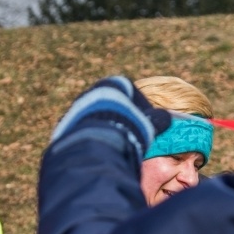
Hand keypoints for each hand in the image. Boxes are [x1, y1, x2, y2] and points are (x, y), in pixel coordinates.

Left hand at [49, 76, 171, 159]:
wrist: (97, 135)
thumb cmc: (128, 124)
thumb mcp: (148, 122)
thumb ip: (157, 119)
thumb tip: (167, 118)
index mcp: (114, 84)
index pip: (129, 93)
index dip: (139, 109)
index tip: (142, 123)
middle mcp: (94, 91)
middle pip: (109, 106)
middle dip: (119, 119)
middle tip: (127, 135)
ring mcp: (78, 106)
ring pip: (94, 118)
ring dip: (104, 129)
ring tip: (113, 145)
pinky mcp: (66, 122)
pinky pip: (82, 129)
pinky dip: (91, 137)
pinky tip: (99, 149)